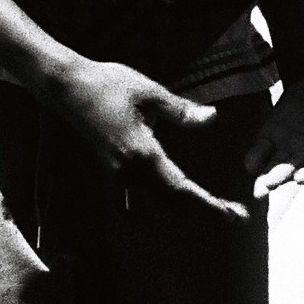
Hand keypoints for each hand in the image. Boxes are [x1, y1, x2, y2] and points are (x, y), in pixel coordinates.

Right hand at [47, 57, 245, 219]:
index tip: (232, 214)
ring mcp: (118, 175)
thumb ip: (181, 110)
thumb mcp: (149, 92)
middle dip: (205, 214)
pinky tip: (180, 204)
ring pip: (158, 206)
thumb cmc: (108, 84)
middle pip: (172, 205)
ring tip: (214, 213)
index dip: (208, 206)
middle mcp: (129, 172)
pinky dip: (164, 206)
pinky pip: (142, 199)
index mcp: (142, 153)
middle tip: (236, 218)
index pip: (181, 189)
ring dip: (187, 213)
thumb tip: (212, 118)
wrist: (67, 88)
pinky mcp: (111, 172)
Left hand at [244, 65, 303, 197]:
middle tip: (271, 184)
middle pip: (297, 168)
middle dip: (284, 176)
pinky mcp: (273, 136)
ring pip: (278, 165)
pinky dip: (255, 157)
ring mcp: (291, 146)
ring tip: (259, 186)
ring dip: (269, 174)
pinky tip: (248, 163)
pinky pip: (263, 150)